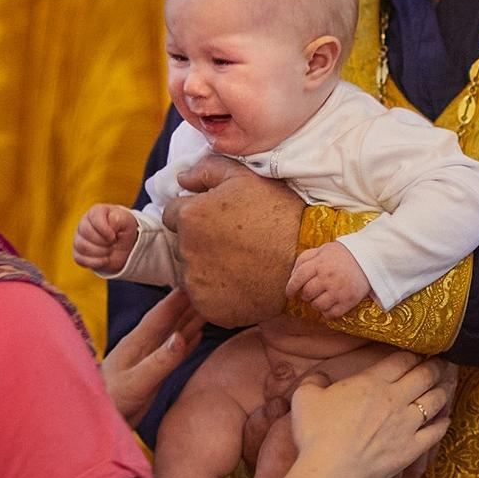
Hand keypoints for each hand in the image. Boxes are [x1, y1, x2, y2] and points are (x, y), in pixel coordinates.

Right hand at [73, 203, 140, 273]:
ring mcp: (79, 238)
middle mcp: (84, 223)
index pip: (95, 219)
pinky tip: (105, 260)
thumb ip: (118, 218)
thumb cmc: (123, 229)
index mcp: (95, 212)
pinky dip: (95, 262)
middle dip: (104, 242)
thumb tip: (110, 224)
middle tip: (113, 244)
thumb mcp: (126, 221)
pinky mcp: (78, 253)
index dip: (106, 230)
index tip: (114, 236)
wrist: (123, 245)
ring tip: (110, 251)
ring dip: (100, 252)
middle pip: (86, 233)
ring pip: (82, 247)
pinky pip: (80, 259)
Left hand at [101, 290, 203, 425]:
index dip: (179, 296)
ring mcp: (148, 358)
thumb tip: (181, 335)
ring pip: (174, 333)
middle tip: (210, 288)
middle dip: (189, 302)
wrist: (98, 420)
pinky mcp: (152, 372)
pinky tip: (195, 335)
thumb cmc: (112, 401)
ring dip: (191, 320)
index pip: (162, 313)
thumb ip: (160, 361)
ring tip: (210, 306)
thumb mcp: (137, 382)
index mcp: (138, 342)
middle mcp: (144, 345)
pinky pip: (174, 352)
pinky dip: (187, 342)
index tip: (196, 279)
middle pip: (171, 319)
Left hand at [168, 159, 303, 327]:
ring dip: (206, 268)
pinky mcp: (209, 308)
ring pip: (191, 273)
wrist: (306, 258)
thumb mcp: (245, 177)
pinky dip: (217, 292)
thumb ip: (207, 170)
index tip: (217, 220)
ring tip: (239, 262)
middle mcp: (186, 251)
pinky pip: (204, 297)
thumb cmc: (279, 214)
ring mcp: (197, 283)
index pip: (172, 214)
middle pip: (181, 244)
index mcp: (190, 216)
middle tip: (233, 241)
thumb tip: (181, 179)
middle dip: (199, 241)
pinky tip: (240, 282)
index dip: (195, 214)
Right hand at [286, 352, 454, 477]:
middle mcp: (395, 399)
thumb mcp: (305, 397)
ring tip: (447, 384)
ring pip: (435, 400)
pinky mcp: (412, 449)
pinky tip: (447, 418)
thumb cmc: (316, 433)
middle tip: (442, 362)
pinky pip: (436, 432)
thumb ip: (315, 382)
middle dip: (435, 366)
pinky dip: (444, 423)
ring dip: (443, 389)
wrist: (331, 471)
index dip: (413, 353)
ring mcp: (407, 425)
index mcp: (372, 382)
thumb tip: (321, 378)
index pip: (402, 360)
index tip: (419, 351)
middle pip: (425, 375)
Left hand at [288, 241, 373, 318]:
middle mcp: (328, 278)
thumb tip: (292, 276)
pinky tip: (329, 305)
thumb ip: (304, 259)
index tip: (289, 293)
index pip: (298, 278)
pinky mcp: (348, 301)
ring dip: (315, 304)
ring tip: (320, 298)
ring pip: (317, 306)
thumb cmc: (341, 254)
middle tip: (309, 293)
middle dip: (305, 295)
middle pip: (307, 293)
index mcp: (320, 264)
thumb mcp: (321, 250)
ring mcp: (339, 291)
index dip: (291, 287)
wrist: (369, 258)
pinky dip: (326, 313)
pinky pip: (331, 314)